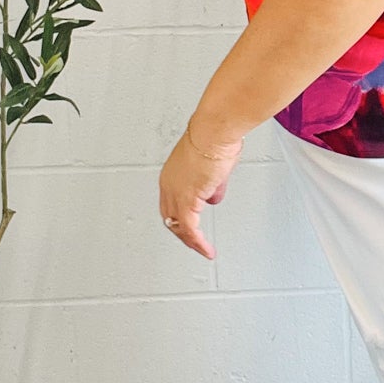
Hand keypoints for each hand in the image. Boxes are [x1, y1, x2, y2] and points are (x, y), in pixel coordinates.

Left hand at [158, 122, 245, 259]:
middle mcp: (169, 184)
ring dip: (191, 241)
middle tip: (193, 242)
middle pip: (170, 217)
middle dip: (182, 232)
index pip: (171, 202)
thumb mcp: (215, 166)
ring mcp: (176, 193)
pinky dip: (198, 243)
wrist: (214, 132)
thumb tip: (214, 194)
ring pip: (178, 226)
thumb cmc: (215, 138)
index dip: (179, 216)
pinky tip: (206, 250)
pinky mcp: (187, 201)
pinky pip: (191, 230)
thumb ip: (213, 184)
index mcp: (172, 173)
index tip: (189, 224)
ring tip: (203, 250)